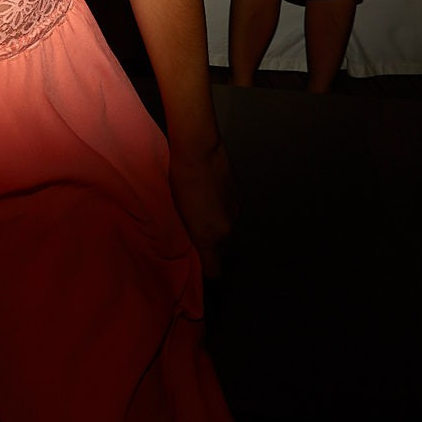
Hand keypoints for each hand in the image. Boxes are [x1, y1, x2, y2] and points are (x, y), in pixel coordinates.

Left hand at [168, 137, 236, 279]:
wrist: (199, 151)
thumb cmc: (180, 181)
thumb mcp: (180, 212)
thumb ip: (194, 233)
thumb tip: (200, 243)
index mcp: (208, 236)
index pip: (215, 270)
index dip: (209, 269)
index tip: (203, 265)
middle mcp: (226, 230)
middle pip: (221, 248)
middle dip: (212, 241)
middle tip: (197, 225)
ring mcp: (236, 214)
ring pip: (227, 229)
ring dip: (218, 223)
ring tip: (203, 205)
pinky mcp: (240, 199)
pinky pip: (231, 213)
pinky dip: (224, 208)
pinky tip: (212, 193)